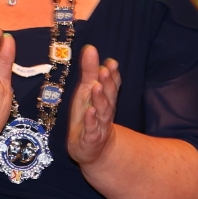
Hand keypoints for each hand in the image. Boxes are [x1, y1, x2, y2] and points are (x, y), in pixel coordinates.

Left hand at [68, 44, 119, 164]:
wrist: (93, 150)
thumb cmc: (89, 116)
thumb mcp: (86, 92)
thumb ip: (89, 72)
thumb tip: (90, 48)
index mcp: (104, 99)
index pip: (111, 85)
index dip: (112, 74)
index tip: (111, 62)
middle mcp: (105, 111)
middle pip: (109, 96)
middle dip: (107, 83)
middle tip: (104, 70)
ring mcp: (99, 125)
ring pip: (102, 112)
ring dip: (100, 99)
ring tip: (96, 87)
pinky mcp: (91, 139)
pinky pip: (92, 129)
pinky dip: (91, 121)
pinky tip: (89, 112)